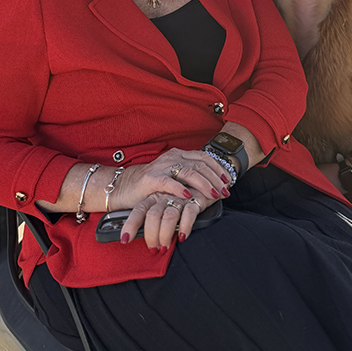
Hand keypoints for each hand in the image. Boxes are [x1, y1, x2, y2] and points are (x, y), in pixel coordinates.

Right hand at [112, 148, 230, 211]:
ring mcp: (162, 166)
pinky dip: (180, 189)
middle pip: (200, 165)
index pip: (204, 158)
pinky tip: (189, 196)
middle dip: (215, 179)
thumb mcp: (173, 176)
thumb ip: (189, 176)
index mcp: (179, 154)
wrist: (124, 186)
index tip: (227, 181)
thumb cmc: (152, 185)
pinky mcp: (151, 179)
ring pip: (189, 172)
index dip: (218, 169)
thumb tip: (212, 185)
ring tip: (213, 194)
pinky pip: (169, 182)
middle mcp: (172, 157)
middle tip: (224, 192)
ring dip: (204, 184)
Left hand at [120, 190, 214, 249]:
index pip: (139, 211)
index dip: (131, 224)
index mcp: (153, 198)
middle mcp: (164, 197)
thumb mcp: (162, 203)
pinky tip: (182, 236)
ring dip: (166, 234)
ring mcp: (179, 198)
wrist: (201, 179)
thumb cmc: (178, 196)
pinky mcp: (195, 200)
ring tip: (165, 247)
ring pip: (169, 216)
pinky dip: (185, 226)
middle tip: (153, 249)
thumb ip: (153, 218)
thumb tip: (142, 238)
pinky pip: (189, 213)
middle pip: (153, 215)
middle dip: (151, 235)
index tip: (125, 239)